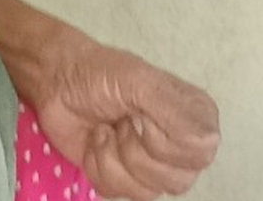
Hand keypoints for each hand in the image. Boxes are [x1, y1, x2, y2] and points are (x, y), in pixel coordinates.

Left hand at [34, 39, 219, 200]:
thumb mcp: (137, 79)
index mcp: (196, 117)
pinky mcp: (122, 178)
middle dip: (136, 151)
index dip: (165, 140)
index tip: (140, 115)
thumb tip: (205, 140)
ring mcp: (151, 166)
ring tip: (105, 130)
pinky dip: (98, 166)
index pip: (200, 152)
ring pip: (146, 192)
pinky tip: (94, 142)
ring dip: (113, 158)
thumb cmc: (98, 73)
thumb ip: (172, 107)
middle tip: (121, 122)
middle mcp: (180, 146)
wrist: (57, 81)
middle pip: (177, 180)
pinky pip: (118, 192)